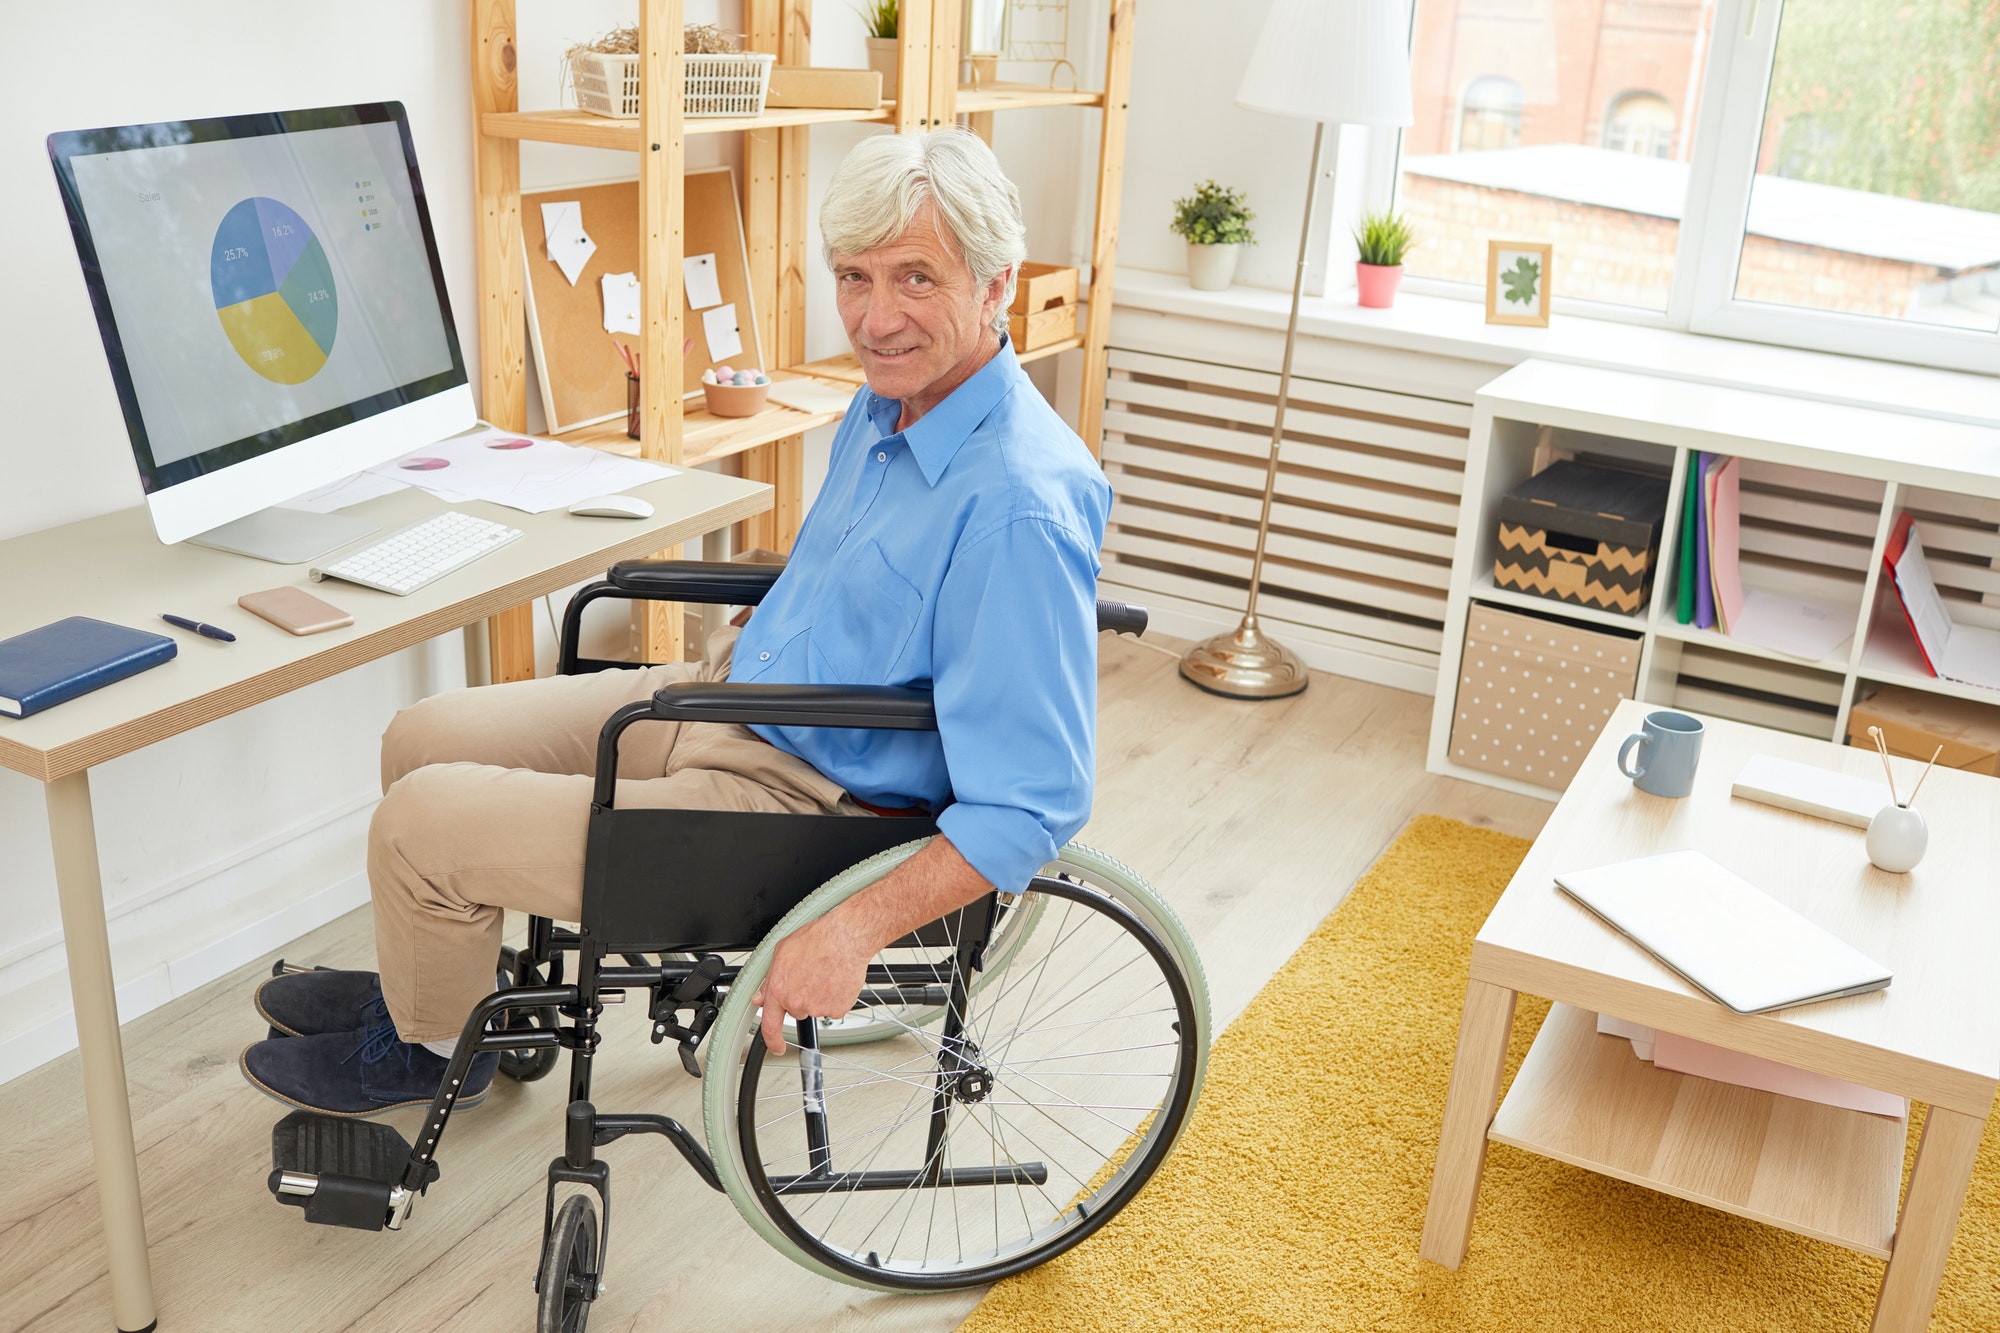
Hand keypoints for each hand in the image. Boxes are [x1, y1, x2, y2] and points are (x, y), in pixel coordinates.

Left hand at [752, 907, 873, 1054]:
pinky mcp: (837, 1009)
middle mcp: (797, 1003)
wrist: (845, 937)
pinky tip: (836, 979)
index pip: (770, 1025)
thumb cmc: (816, 939)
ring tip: (825, 972)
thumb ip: (769, 980)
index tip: (777, 1047)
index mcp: (779, 991)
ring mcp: (818, 1008)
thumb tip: (760, 997)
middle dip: (801, 998)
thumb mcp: (782, 952)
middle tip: (810, 976)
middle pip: (796, 1011)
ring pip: (816, 1008)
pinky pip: (834, 1008)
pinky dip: (836, 998)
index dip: (772, 1041)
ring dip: (819, 996)